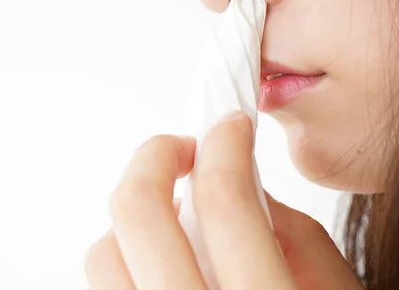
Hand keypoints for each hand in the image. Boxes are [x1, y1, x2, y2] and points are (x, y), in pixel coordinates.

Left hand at [84, 111, 362, 288]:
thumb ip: (297, 240)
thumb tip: (243, 185)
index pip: (226, 201)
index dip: (225, 145)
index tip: (228, 128)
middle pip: (136, 212)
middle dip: (154, 156)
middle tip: (179, 149)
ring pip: (101, 253)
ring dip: (134, 219)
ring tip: (172, 219)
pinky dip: (124, 264)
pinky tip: (159, 270)